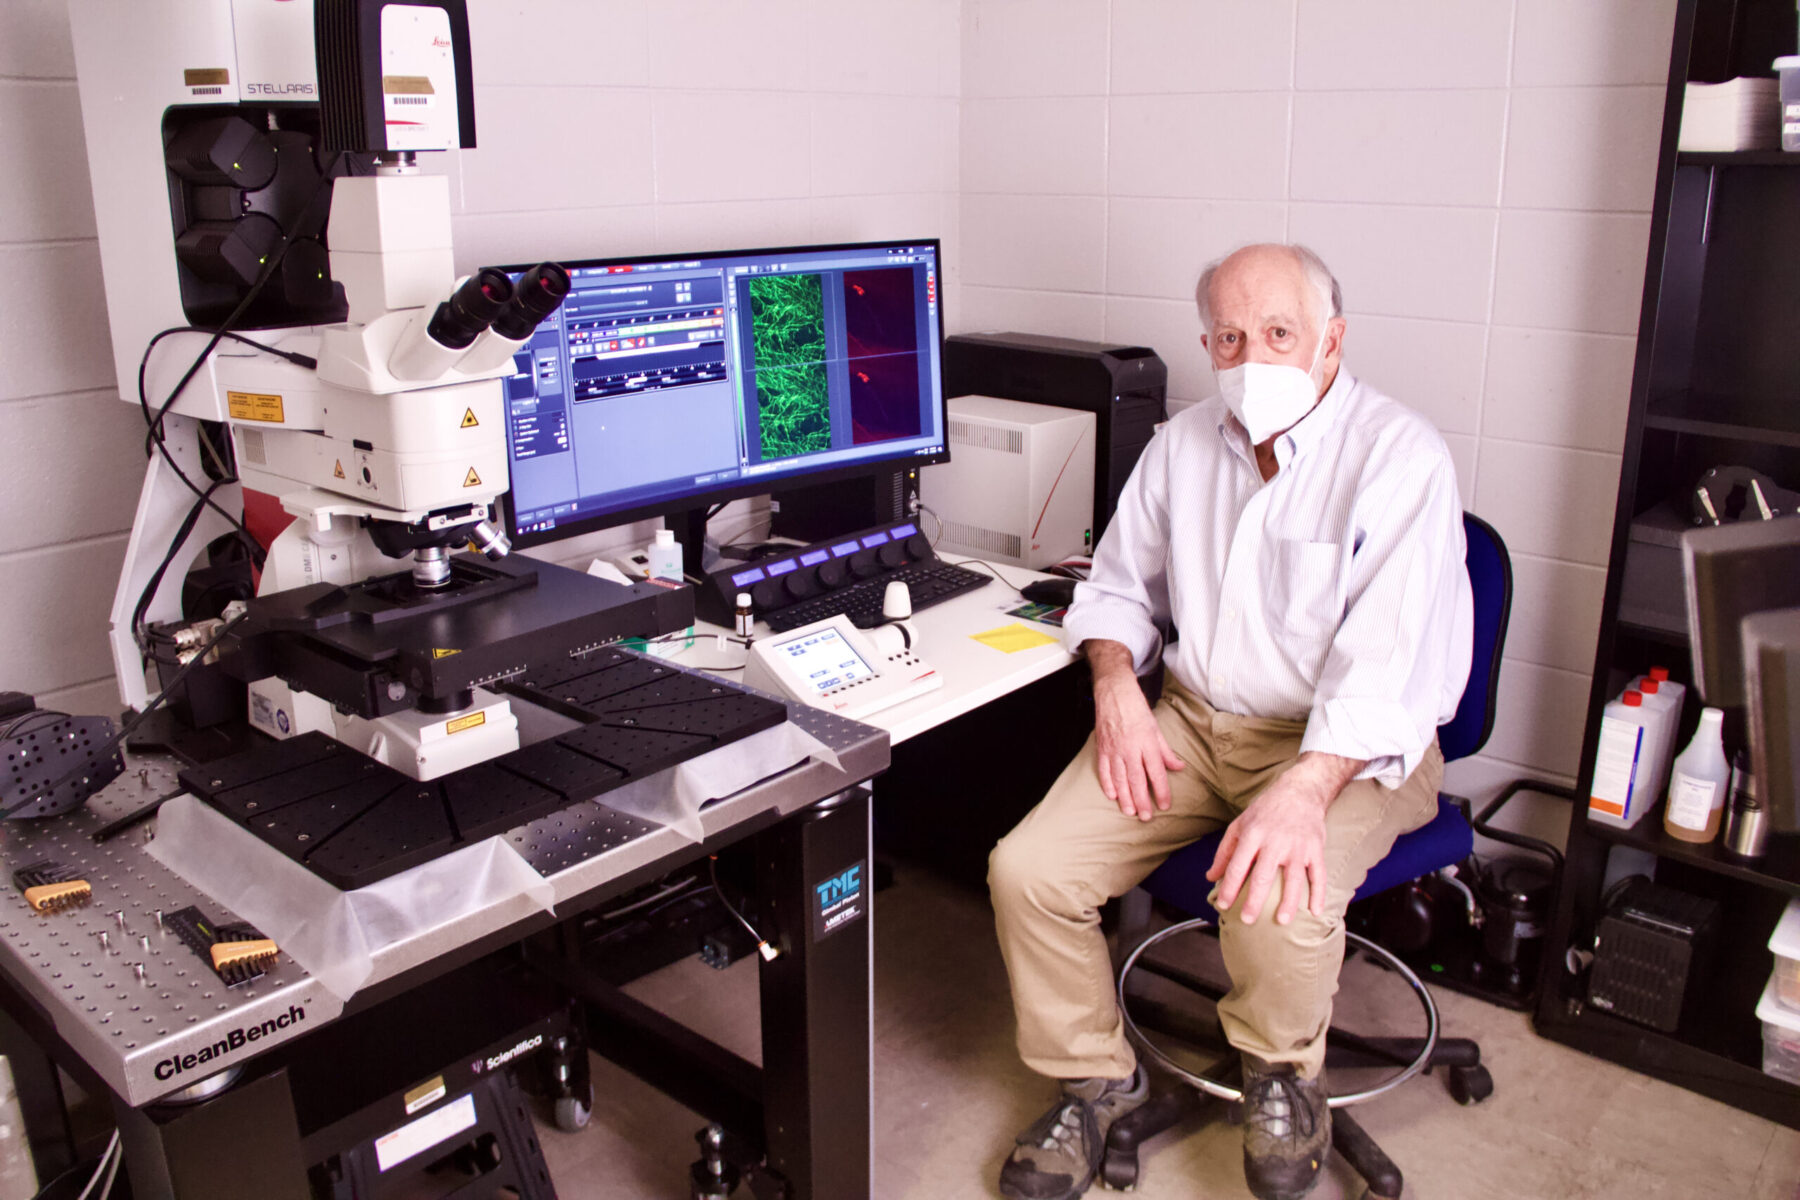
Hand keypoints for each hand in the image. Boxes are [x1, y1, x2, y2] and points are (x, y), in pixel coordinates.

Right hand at [1085, 641, 1184, 820]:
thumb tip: (1179, 767)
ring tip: (1130, 811)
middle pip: (1137, 780)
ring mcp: (1114, 749)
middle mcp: (1130, 748)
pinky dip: (1107, 784)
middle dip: (1142, 801)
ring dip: (1125, 797)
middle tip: (1146, 817)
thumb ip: (1166, 750)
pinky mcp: (1102, 748)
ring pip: (1119, 779)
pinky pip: (1104, 770)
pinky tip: (1112, 795)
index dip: (1160, 791)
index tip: (1164, 805)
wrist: (1114, 692)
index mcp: (1147, 743)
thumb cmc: (1136, 708)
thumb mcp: (1156, 727)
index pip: (1156, 773)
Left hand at [1206, 752, 1361, 924]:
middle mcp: (1275, 842)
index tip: (1223, 905)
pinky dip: (1318, 894)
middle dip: (1254, 901)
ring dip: (1288, 902)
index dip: (1229, 888)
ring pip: (1293, 879)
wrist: (1300, 791)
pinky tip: (1315, 911)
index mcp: (1252, 835)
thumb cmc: (1265, 810)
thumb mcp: (1240, 825)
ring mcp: (1297, 846)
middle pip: (1263, 876)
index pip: (1237, 866)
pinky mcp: (1315, 849)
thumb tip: (1211, 877)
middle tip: (1247, 921)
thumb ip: (1225, 852)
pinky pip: (1319, 875)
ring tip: (1281, 921)